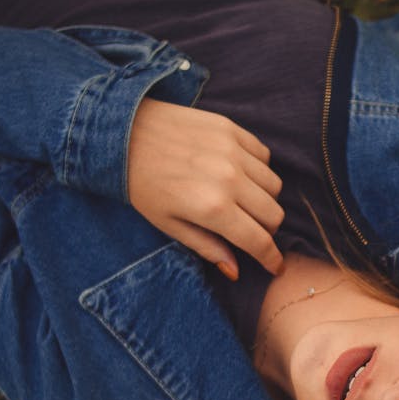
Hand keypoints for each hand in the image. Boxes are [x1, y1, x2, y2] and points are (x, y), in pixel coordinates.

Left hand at [127, 99, 284, 275]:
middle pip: (274, 214)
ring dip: (264, 199)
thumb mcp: (168, 225)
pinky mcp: (231, 129)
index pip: (259, 241)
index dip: (271, 258)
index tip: (276, 266)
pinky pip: (264, 156)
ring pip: (274, 186)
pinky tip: (240, 174)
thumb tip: (235, 270)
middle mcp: (230, 179)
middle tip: (250, 231)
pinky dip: (259, 170)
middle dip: (266, 230)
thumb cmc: (142, 185)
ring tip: (243, 201)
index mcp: (213, 208)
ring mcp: (233, 151)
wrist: (122, 133)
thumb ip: (206, 247)